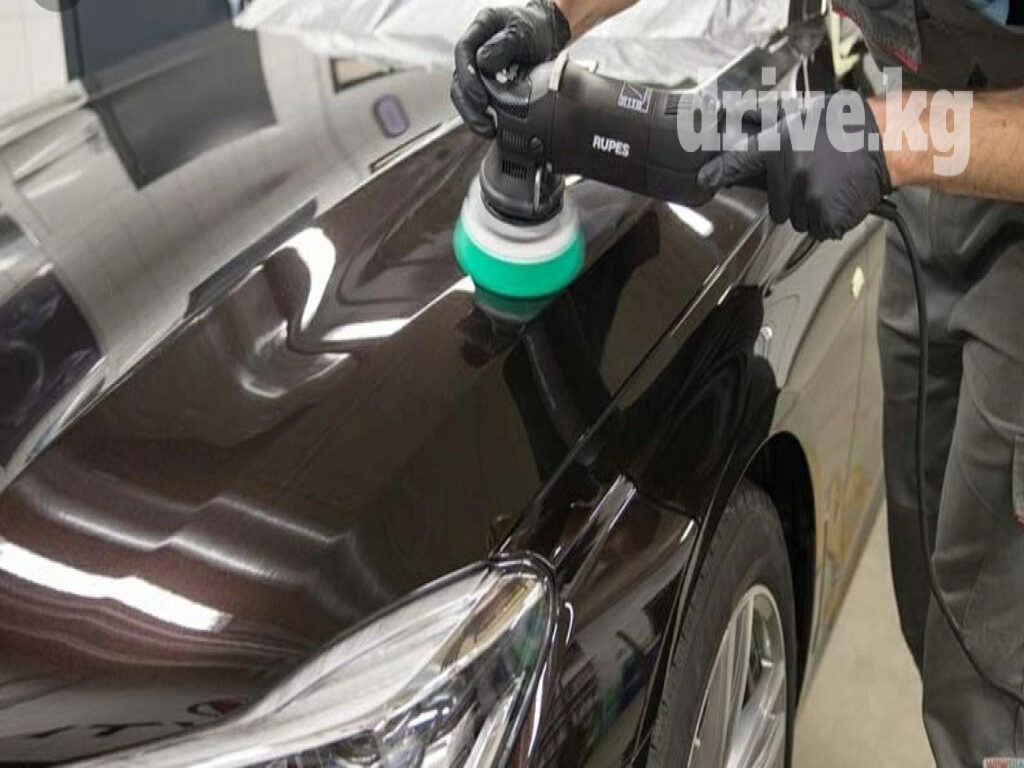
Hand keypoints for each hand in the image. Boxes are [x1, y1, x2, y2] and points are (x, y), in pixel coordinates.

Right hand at [451, 0, 571, 136]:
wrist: (548, 37)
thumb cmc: (535, 30)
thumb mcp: (523, 32)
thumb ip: (504, 44)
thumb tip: (483, 63)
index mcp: (481, 29)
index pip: (463, 52)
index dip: (468, 76)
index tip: (481, 98)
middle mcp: (474, 50)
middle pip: (459, 79)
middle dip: (469, 105)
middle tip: (485, 122)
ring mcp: (477, 69)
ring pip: (465, 95)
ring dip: (474, 116)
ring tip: (489, 130)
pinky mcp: (485, 86)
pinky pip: (477, 104)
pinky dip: (483, 118)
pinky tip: (494, 129)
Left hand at [698, 92, 891, 240]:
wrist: (888, 140)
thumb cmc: (850, 125)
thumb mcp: (804, 115)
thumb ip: (773, 126)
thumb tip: (743, 117)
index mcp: (780, 145)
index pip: (739, 161)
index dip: (719, 172)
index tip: (704, 180)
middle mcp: (789, 173)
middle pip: (776, 204)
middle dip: (791, 195)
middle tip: (816, 175)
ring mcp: (807, 197)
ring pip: (797, 218)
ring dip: (810, 208)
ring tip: (831, 184)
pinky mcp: (825, 216)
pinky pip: (819, 229)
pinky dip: (829, 220)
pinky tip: (840, 197)